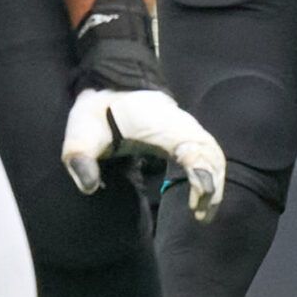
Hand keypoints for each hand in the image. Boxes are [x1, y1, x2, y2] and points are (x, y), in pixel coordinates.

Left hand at [63, 0, 224, 219]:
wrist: (112, 80)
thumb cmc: (99, 106)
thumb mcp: (81, 130)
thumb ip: (81, 156)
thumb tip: (89, 187)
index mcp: (162, 124)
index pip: (194, 148)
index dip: (202, 175)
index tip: (197, 200)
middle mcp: (182, 125)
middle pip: (212, 156)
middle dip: (213, 187)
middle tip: (199, 217)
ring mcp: (187, 128)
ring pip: (214, 155)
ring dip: (215, 183)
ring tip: (202, 213)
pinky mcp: (186, 133)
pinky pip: (209, 152)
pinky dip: (211, 173)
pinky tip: (202, 194)